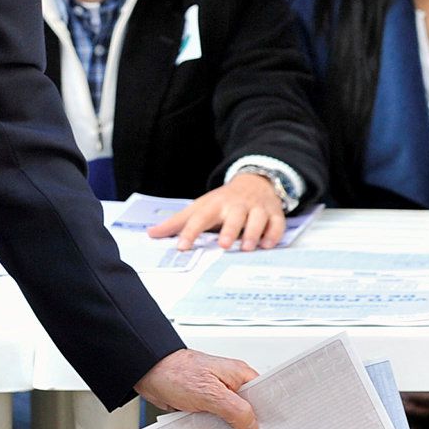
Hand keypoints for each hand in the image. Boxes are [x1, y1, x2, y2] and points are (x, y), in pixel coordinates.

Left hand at [136, 348, 259, 428]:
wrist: (147, 373)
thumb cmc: (175, 372)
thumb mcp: (210, 393)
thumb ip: (235, 409)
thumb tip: (252, 426)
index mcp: (239, 375)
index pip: (263, 395)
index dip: (268, 414)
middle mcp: (230, 384)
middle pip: (248, 410)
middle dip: (248, 426)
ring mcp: (217, 395)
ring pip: (231, 419)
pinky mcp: (204, 405)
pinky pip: (216, 422)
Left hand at [147, 172, 285, 251]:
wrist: (255, 180)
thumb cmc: (223, 200)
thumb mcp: (200, 207)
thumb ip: (177, 222)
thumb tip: (151, 233)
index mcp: (215, 204)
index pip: (201, 217)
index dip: (190, 231)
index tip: (182, 246)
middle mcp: (237, 205)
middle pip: (234, 215)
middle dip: (229, 229)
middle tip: (223, 245)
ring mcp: (257, 208)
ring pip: (257, 218)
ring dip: (253, 233)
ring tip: (247, 248)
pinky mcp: (274, 213)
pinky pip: (277, 223)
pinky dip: (273, 234)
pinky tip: (267, 245)